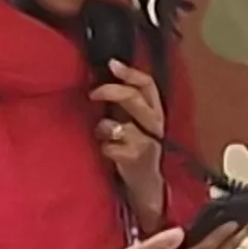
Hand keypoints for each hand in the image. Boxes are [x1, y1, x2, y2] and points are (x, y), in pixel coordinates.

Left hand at [93, 61, 168, 222]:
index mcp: (154, 111)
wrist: (145, 185)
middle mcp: (154, 124)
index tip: (111, 64)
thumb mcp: (133, 121)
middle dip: (111, 91)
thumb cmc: (133, 147)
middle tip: (93, 94)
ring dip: (104, 127)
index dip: (130, 72)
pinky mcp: (135, 159)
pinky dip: (103, 147)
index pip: (148, 85)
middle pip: (135, 98)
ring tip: (101, 134)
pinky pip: (110, 146)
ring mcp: (147, 142)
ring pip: (120, 124)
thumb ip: (123, 103)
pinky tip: (106, 152)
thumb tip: (102, 77)